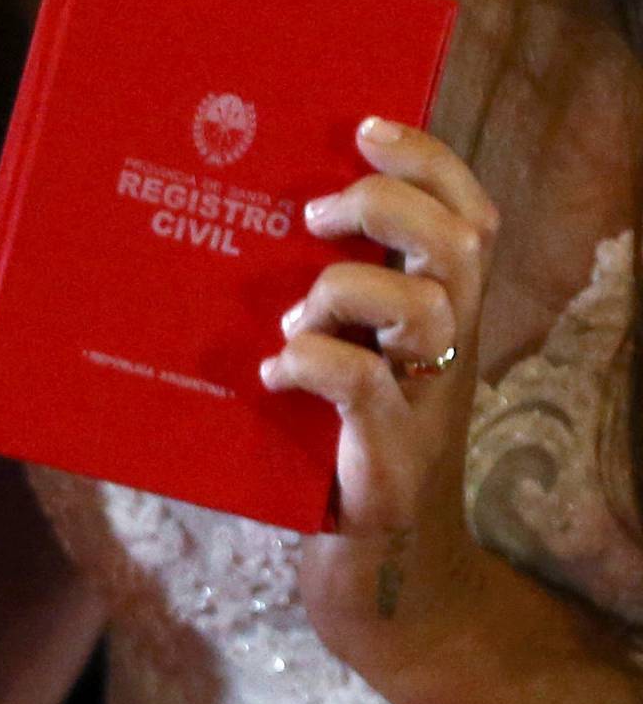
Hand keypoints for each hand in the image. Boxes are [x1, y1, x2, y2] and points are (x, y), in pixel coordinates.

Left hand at [258, 114, 499, 677]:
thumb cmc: (338, 446)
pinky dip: (313, 364)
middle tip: (311, 215)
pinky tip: (273, 372)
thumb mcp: (345, 354)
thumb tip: (233, 206)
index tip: (365, 127)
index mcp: (439, 313)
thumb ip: (324, 292)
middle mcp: (448, 351)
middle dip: (386, 207)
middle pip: (459, 245)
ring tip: (292, 313)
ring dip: (347, 291)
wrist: (380, 576)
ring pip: (427, 311)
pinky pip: (364, 387)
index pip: (471, 215)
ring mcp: (427, 407)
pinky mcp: (391, 463)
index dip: (429, 161)